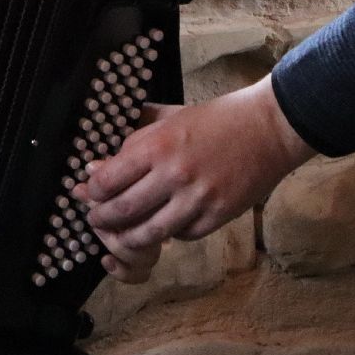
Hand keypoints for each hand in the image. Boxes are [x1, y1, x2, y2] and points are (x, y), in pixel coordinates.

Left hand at [74, 75, 314, 279]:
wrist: (267, 128)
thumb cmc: (214, 119)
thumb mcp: (169, 117)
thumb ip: (133, 137)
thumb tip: (96, 163)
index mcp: (156, 146)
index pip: (107, 181)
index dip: (92, 193)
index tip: (87, 194)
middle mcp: (174, 175)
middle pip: (123, 211)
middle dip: (102, 220)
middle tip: (95, 220)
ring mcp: (197, 199)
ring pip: (150, 233)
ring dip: (129, 237)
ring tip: (120, 235)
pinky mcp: (218, 216)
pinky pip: (183, 236)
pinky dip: (170, 235)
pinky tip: (164, 226)